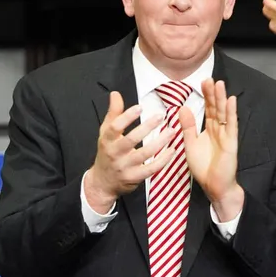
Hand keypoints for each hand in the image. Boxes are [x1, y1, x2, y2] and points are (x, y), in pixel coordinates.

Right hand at [84, 91, 179, 210]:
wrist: (102, 182)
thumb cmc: (107, 152)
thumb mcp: (106, 133)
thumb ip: (113, 114)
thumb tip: (115, 94)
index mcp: (107, 140)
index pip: (115, 127)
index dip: (127, 117)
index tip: (140, 107)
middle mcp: (114, 153)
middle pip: (131, 140)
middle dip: (147, 127)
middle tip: (161, 116)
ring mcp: (124, 167)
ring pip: (144, 154)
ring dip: (159, 142)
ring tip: (172, 131)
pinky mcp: (134, 177)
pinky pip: (151, 169)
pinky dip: (163, 160)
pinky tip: (172, 150)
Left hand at [178, 79, 242, 218]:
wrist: (214, 186)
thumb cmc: (204, 168)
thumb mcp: (190, 145)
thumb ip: (188, 127)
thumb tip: (182, 109)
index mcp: (209, 130)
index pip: (209, 109)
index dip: (206, 96)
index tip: (202, 82)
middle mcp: (219, 130)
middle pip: (216, 108)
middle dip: (213, 93)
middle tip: (209, 78)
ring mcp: (226, 135)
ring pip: (224, 113)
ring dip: (222, 98)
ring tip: (219, 84)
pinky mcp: (231, 142)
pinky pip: (231, 125)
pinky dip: (231, 112)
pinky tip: (231, 101)